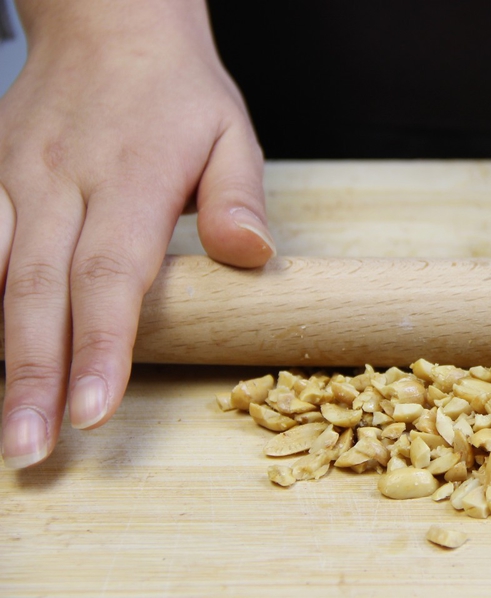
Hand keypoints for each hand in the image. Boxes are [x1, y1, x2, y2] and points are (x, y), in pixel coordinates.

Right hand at [0, 1, 273, 467]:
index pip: (112, 274)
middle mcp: (63, 182)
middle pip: (39, 290)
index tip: (94, 411)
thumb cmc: (177, 92)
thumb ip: (238, 196)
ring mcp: (15, 178)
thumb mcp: (230, 131)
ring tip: (5, 424)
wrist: (109, 26)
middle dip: (34, 375)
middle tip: (30, 448)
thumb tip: (250, 255)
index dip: (102, 346)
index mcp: (131, 178)